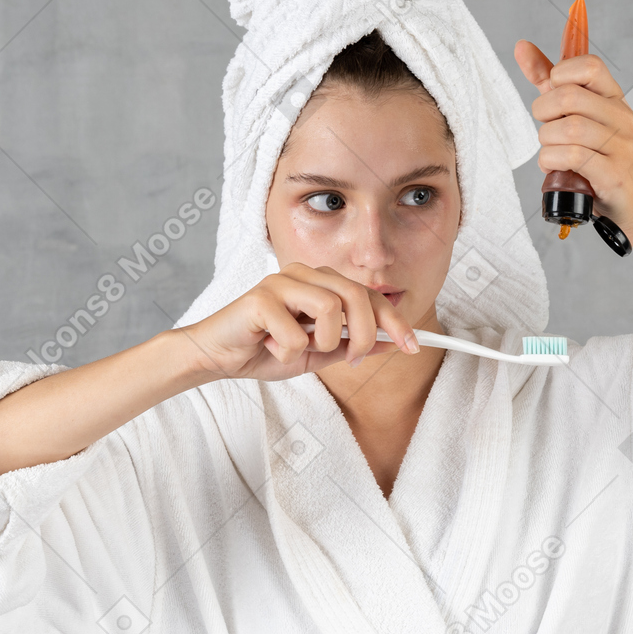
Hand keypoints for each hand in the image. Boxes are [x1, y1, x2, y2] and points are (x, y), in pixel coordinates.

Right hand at [172, 263, 416, 382]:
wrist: (218, 357)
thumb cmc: (266, 349)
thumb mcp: (319, 354)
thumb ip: (352, 346)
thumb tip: (393, 344)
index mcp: (321, 283)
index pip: (369, 295)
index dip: (396, 321)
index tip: (413, 345)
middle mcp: (304, 274)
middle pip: (356, 296)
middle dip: (364, 335)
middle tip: (352, 359)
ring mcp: (280, 282)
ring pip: (330, 308)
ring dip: (322, 342)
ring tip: (300, 349)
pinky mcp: (259, 298)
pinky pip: (295, 331)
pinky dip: (288, 351)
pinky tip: (270, 347)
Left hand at [513, 41, 632, 233]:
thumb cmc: (600, 158)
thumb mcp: (577, 115)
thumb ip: (550, 83)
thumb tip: (521, 47)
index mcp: (613, 98)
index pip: (589, 65)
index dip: (560, 74)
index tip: (552, 92)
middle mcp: (621, 117)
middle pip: (570, 96)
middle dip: (544, 112)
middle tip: (546, 128)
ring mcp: (620, 146)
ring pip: (568, 129)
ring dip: (547, 143)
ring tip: (551, 153)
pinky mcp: (613, 174)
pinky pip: (573, 157)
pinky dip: (553, 161)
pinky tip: (555, 167)